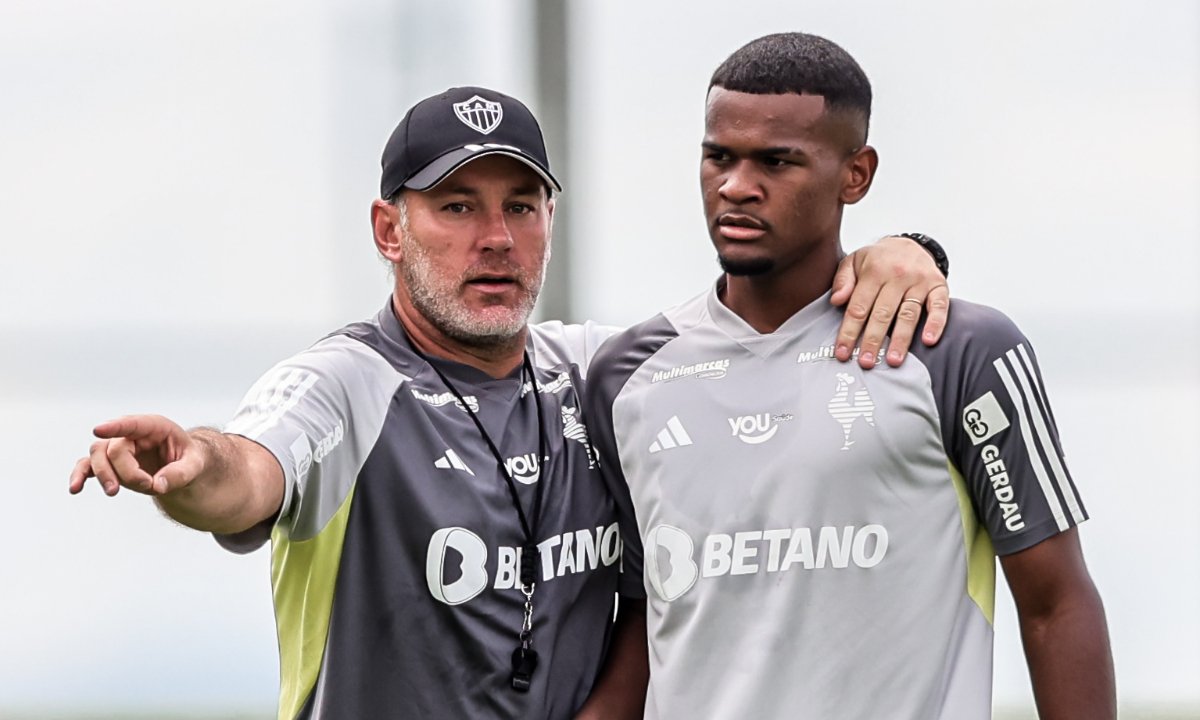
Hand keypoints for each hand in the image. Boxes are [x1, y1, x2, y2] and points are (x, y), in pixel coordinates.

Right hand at [69, 415, 205, 496]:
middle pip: (115, 448)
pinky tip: (75, 489)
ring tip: (113, 492)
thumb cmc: (189, 459)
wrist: (182, 466)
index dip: (117, 427)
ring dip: (103, 475)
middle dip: (126, 471)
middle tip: (146, 486)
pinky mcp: (110, 463)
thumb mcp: (195, 465)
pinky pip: (88, 466)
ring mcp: (118, 448)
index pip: (134, 424)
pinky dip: (80, 476)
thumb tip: (158, 484)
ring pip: (97, 455)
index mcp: (155, 427)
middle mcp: (132, 435)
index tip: (99, 430)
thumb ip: (180, 474)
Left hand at [830, 235, 949, 368]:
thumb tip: (837, 301)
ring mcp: (919, 281)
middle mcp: (897, 275)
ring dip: (901, 339)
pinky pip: (939, 306)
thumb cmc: (878, 260)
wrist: (909, 244)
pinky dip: (936, 324)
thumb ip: (843, 280)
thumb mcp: (854, 261)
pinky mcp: (938, 286)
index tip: (842, 353)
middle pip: (882, 314)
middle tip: (866, 362)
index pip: (858, 307)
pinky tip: (928, 341)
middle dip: (872, 340)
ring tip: (893, 360)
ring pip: (908, 314)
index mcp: (874, 271)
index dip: (849, 332)